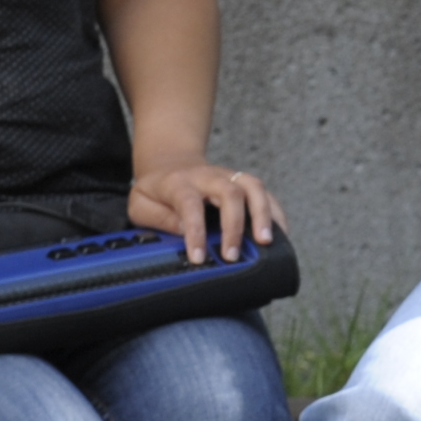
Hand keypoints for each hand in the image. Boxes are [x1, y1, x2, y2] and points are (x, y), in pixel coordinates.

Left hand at [131, 159, 282, 262]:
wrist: (171, 162)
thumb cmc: (155, 190)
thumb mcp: (140, 204)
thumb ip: (158, 218)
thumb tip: (185, 231)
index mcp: (179, 183)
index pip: (189, 204)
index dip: (195, 232)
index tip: (199, 258)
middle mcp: (208, 176)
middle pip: (229, 192)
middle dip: (234, 225)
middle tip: (232, 255)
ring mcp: (229, 176)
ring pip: (253, 186)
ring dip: (262, 214)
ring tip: (266, 242)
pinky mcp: (242, 182)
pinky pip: (265, 193)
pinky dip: (275, 212)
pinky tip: (281, 234)